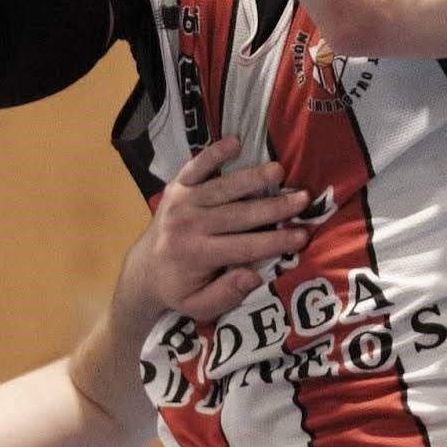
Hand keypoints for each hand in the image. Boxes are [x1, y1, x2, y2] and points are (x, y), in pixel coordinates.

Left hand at [126, 141, 309, 324]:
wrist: (143, 270)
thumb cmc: (179, 289)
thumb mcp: (199, 305)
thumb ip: (226, 294)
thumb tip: (254, 276)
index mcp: (196, 255)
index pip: (244, 247)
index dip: (276, 241)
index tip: (303, 235)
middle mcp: (189, 226)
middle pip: (239, 214)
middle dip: (274, 207)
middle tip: (303, 199)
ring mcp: (182, 202)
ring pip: (223, 188)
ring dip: (252, 178)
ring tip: (279, 171)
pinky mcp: (177, 186)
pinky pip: (196, 166)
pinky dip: (214, 153)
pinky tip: (235, 141)